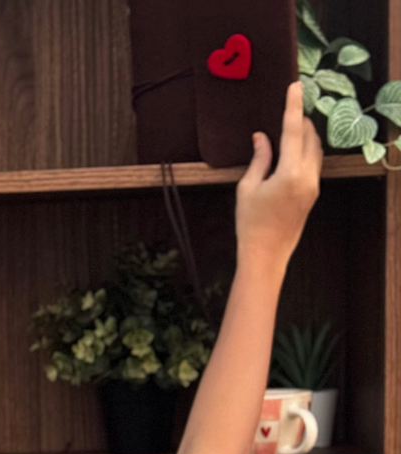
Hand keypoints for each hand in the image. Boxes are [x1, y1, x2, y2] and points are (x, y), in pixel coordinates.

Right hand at [235, 81, 321, 274]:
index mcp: (290, 173)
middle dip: (300, 120)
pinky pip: (313, 163)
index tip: (295, 86)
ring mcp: (313, 185)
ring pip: (315, 149)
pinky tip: (291, 152)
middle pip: (309, 136)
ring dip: (304, 135)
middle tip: (287, 110)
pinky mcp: (313, 193)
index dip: (293, 106)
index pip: (293, 130)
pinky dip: (305, 151)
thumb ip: (259, 159)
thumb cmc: (251, 223)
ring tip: (289, 130)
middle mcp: (307, 176)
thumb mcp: (248, 188)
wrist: (266, 255)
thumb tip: (262, 137)